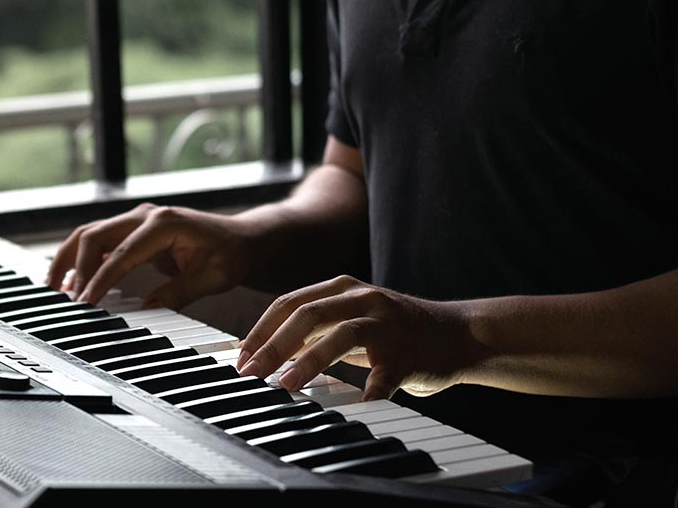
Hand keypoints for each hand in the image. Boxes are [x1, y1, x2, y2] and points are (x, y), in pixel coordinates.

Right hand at [45, 203, 251, 308]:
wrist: (242, 239)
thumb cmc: (231, 255)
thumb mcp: (212, 278)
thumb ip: (179, 292)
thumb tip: (146, 311)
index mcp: (165, 223)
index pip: (122, 254)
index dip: (101, 280)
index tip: (86, 303)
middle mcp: (146, 215)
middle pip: (95, 236)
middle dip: (77, 269)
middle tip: (69, 301)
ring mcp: (137, 220)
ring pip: (89, 234)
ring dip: (69, 259)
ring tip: (53, 288)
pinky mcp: (133, 230)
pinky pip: (98, 240)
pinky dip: (80, 258)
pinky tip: (69, 281)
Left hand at [236, 275, 489, 400]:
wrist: (458, 335)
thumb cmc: (395, 332)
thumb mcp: (349, 320)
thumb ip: (312, 329)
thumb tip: (264, 348)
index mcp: (343, 289)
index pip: (289, 303)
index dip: (261, 330)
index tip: (240, 357)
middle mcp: (364, 299)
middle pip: (308, 313)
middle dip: (274, 344)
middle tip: (251, 372)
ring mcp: (387, 325)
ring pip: (342, 335)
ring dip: (310, 362)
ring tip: (286, 385)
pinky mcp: (408, 355)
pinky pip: (383, 377)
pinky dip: (365, 393)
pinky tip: (349, 408)